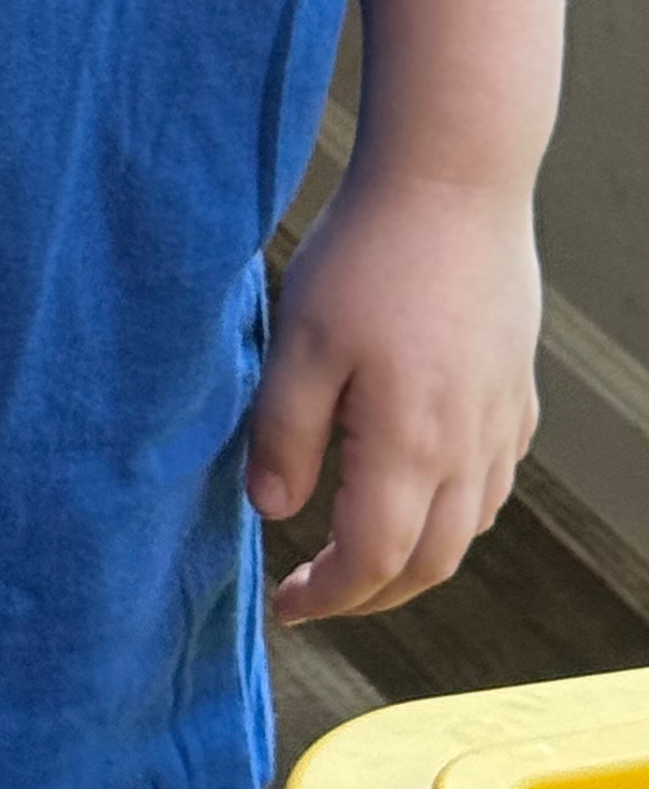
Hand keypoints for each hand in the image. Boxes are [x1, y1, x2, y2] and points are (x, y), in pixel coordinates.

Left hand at [247, 167, 541, 622]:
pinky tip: (421, 487)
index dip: (327, 596)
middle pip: (430, 564)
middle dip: (371, 595)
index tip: (285, 605)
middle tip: (316, 592)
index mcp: (410, 447)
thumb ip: (284, 434)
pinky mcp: (516, 390)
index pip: (372, 561)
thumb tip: (272, 512)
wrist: (454, 183)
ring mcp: (502, 421)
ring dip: (418, 559)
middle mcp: (469, 449)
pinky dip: (457, 511)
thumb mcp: (299, 342)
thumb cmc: (366, 255)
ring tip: (361, 550)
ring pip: (471, 528)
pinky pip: (494, 481)